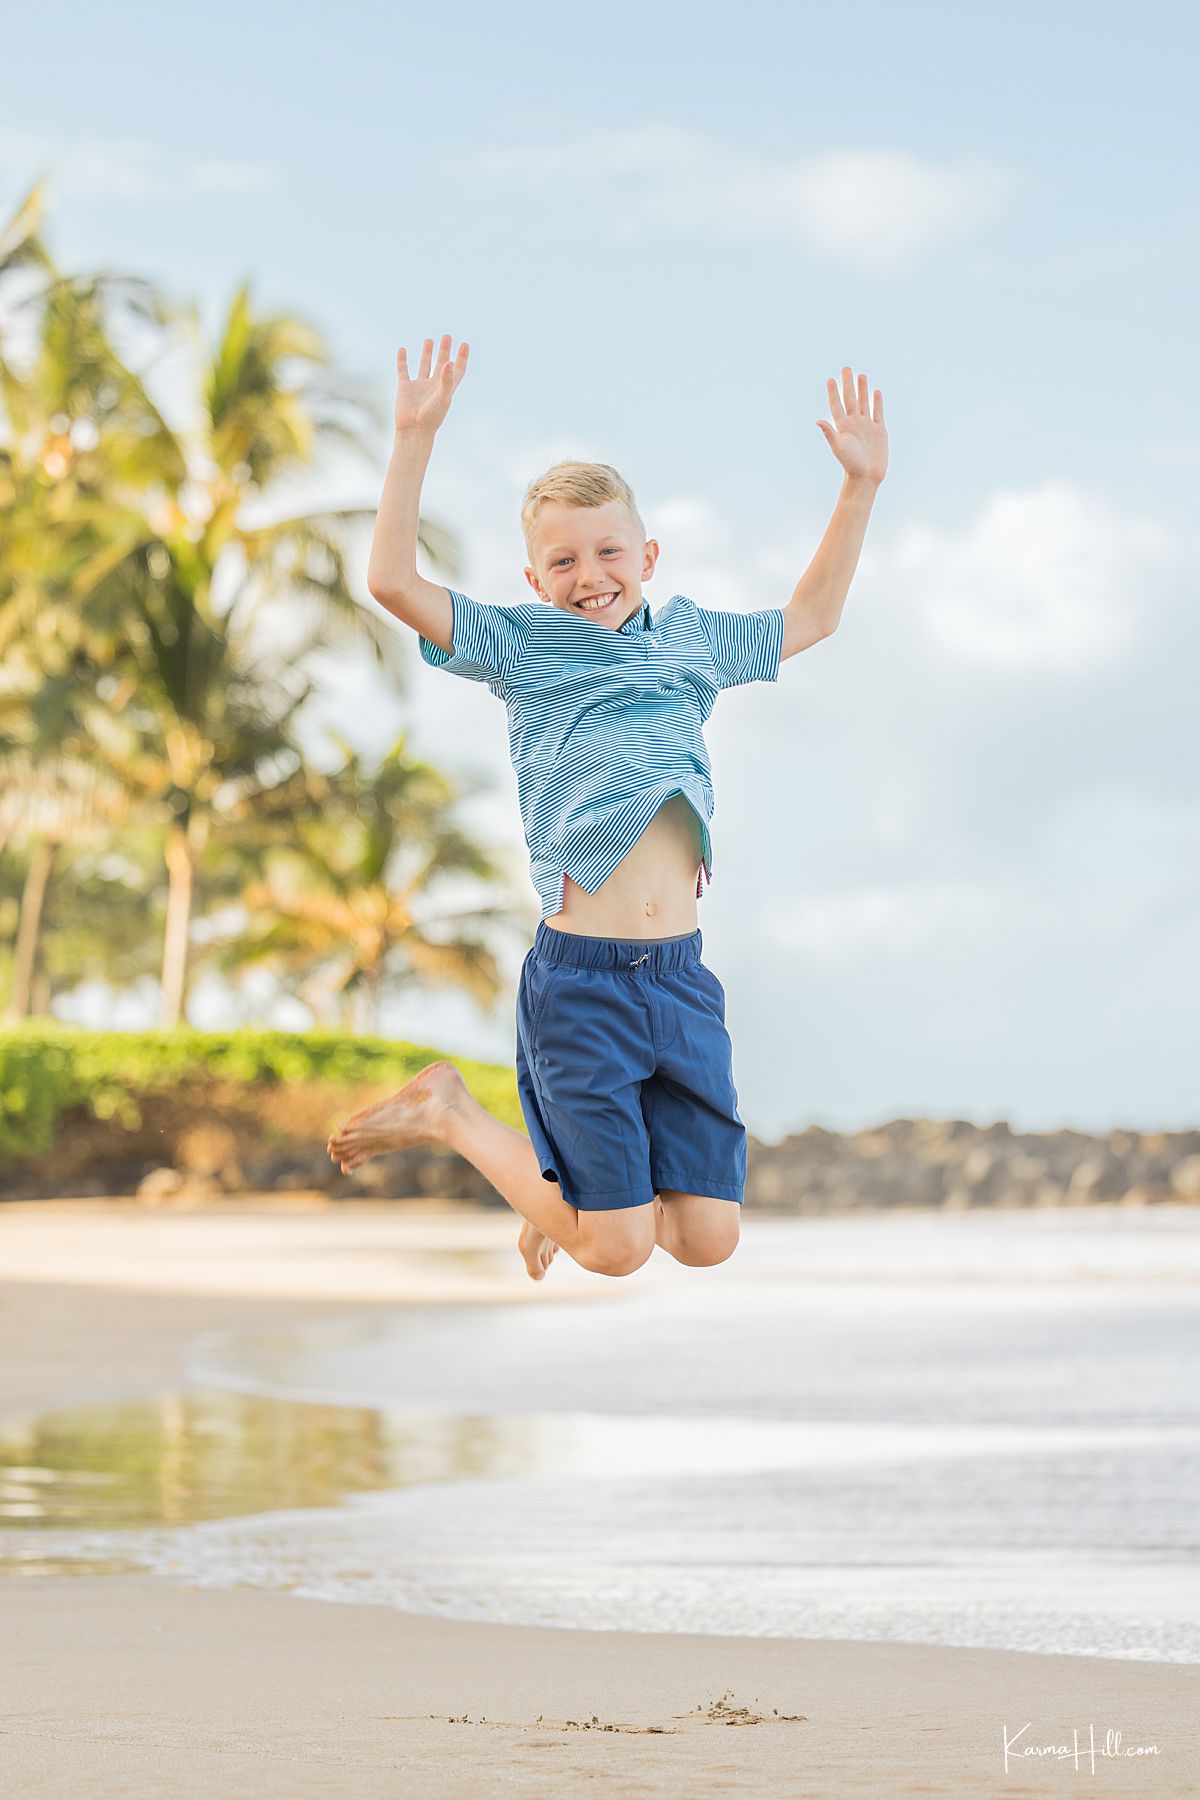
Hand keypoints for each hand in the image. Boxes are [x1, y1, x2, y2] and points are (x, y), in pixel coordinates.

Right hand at [394, 334, 469, 434]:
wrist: (414, 430)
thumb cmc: (431, 417)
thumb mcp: (442, 397)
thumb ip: (446, 380)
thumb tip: (449, 361)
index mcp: (446, 388)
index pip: (457, 370)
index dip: (462, 358)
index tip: (465, 344)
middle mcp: (434, 386)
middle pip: (442, 364)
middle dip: (445, 351)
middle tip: (447, 336)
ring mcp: (419, 386)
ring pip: (424, 365)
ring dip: (427, 353)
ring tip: (429, 340)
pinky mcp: (405, 388)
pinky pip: (403, 371)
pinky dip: (402, 360)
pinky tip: (402, 349)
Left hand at [816, 367, 887, 483]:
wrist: (866, 476)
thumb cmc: (851, 464)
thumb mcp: (839, 447)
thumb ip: (829, 433)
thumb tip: (818, 421)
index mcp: (843, 426)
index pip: (837, 405)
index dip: (833, 392)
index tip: (830, 379)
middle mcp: (854, 423)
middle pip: (851, 399)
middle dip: (848, 384)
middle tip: (846, 368)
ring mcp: (867, 426)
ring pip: (864, 403)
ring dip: (862, 389)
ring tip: (861, 376)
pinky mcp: (879, 430)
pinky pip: (878, 413)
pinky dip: (877, 402)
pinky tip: (876, 392)